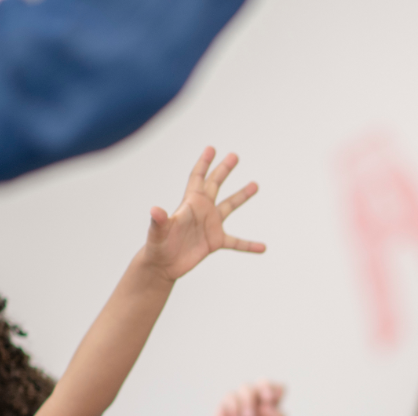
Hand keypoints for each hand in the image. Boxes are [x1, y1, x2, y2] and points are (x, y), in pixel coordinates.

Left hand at [144, 146, 267, 281]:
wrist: (163, 265)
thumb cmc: (158, 246)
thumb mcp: (159, 232)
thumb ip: (159, 220)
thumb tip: (155, 210)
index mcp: (190, 203)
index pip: (197, 178)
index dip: (204, 164)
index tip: (211, 148)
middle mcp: (202, 210)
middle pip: (215, 185)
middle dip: (224, 170)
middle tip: (234, 156)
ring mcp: (210, 225)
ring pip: (229, 206)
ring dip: (241, 196)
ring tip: (255, 185)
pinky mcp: (215, 241)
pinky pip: (236, 242)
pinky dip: (249, 244)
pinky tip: (262, 247)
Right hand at [209, 381, 286, 415]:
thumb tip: (266, 404)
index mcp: (270, 410)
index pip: (277, 389)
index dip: (276, 389)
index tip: (272, 400)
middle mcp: (256, 404)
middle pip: (262, 382)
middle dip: (264, 386)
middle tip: (265, 398)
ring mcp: (240, 405)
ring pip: (246, 387)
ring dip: (248, 401)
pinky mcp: (225, 408)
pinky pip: (230, 396)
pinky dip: (235, 407)